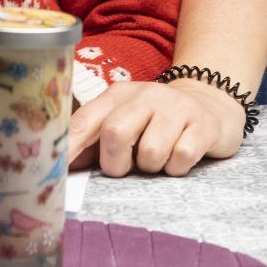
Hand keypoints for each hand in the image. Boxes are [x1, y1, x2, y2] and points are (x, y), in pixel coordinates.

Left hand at [68, 78, 245, 176]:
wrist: (210, 104)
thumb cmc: (156, 123)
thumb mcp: (125, 122)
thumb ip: (95, 142)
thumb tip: (62, 166)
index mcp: (117, 95)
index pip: (86, 120)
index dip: (69, 147)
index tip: (56, 171)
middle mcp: (146, 94)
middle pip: (115, 133)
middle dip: (116, 163)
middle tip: (127, 167)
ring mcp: (176, 106)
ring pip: (151, 151)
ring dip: (151, 167)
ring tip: (158, 158)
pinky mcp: (204, 124)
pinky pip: (182, 157)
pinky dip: (177, 168)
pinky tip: (181, 158)